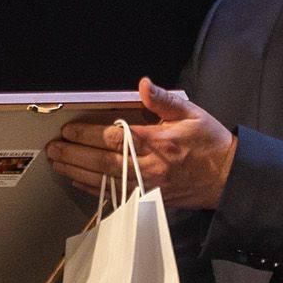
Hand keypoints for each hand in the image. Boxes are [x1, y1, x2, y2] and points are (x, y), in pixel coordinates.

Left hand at [45, 77, 236, 210]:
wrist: (228, 178)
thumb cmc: (210, 143)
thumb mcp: (192, 113)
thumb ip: (164, 100)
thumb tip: (144, 85)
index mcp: (157, 141)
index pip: (113, 136)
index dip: (87, 133)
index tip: (69, 129)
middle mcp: (148, 165)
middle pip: (101, 161)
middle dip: (74, 154)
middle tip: (53, 149)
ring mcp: (147, 185)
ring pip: (104, 180)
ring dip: (77, 171)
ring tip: (58, 163)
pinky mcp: (148, 198)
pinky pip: (114, 195)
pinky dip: (93, 188)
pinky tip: (78, 181)